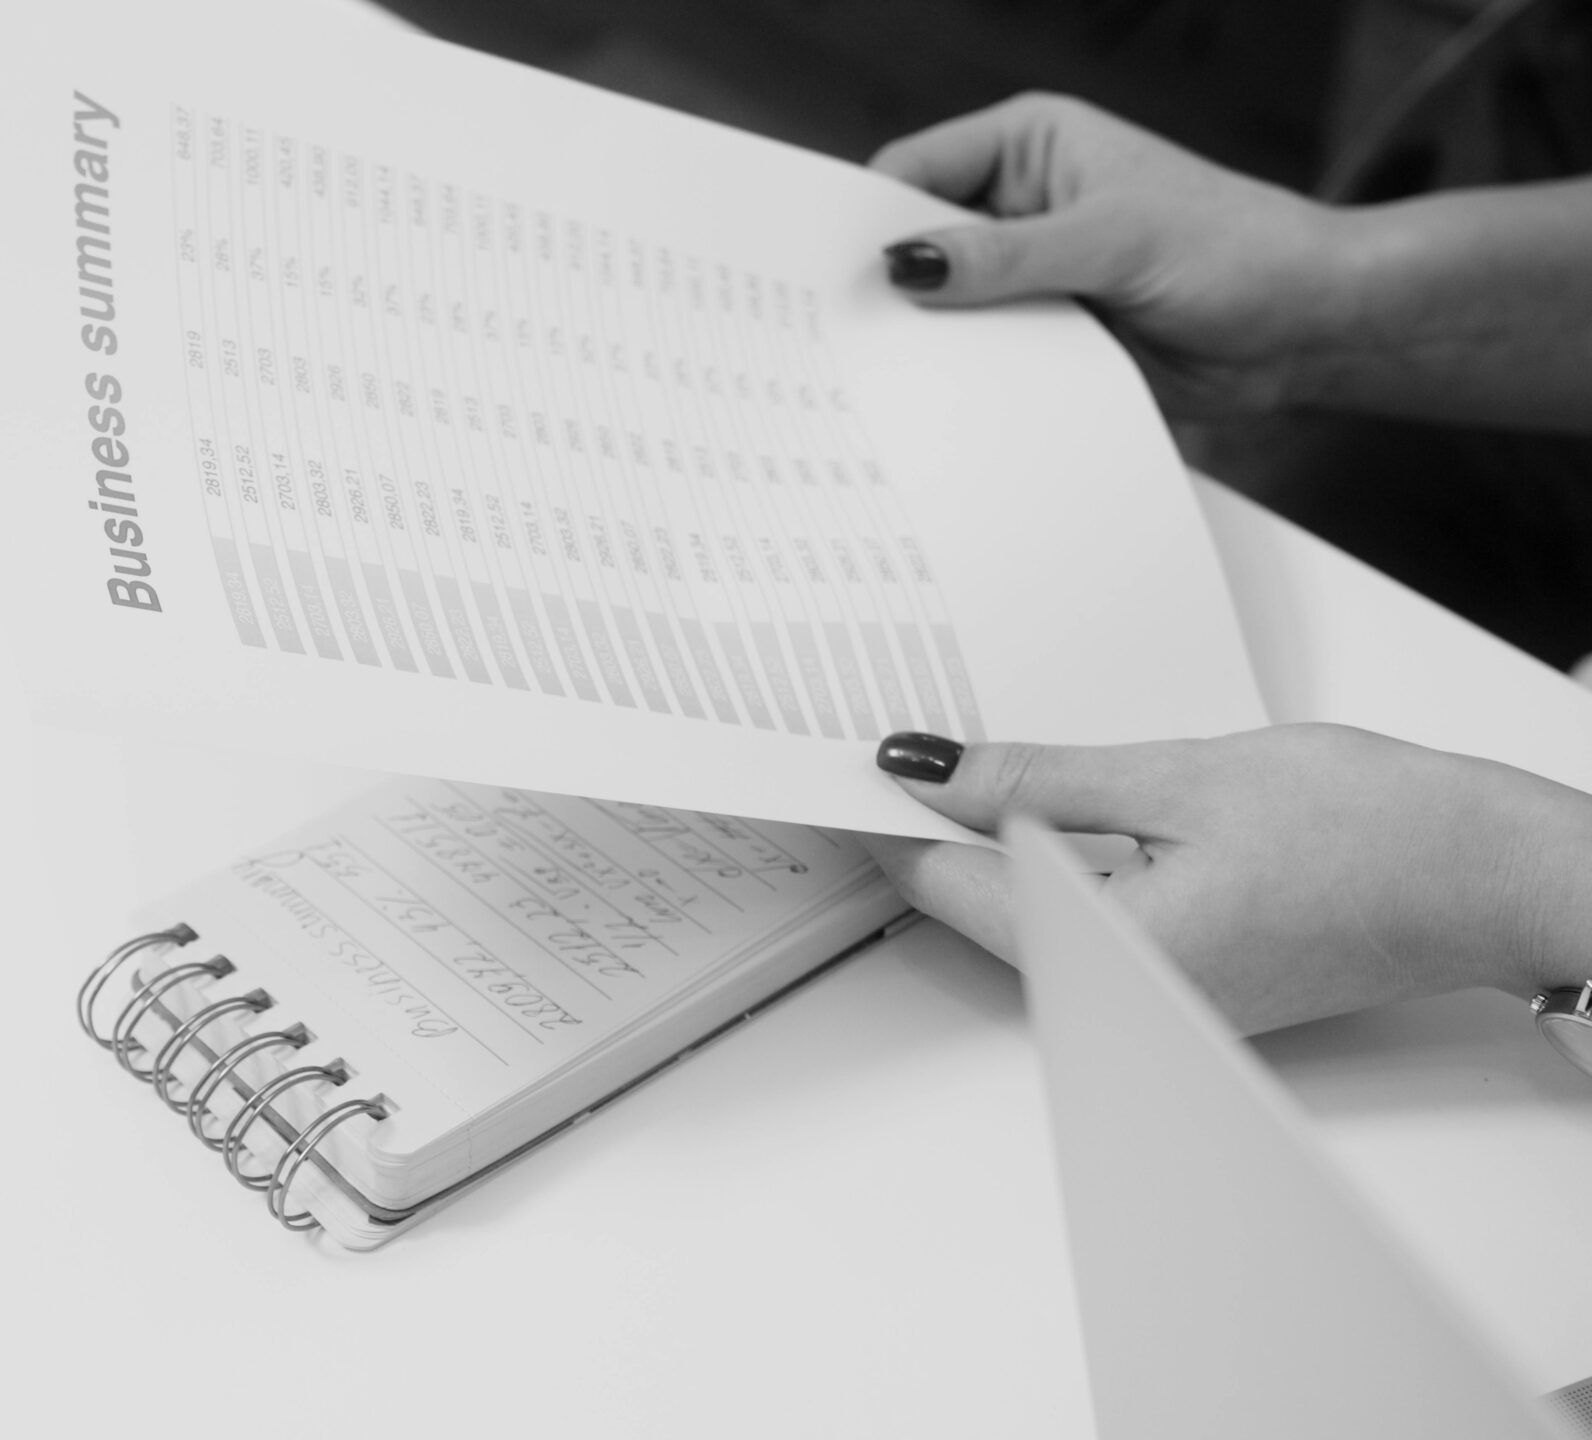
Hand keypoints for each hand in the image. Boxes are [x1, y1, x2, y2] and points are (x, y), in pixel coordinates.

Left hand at [860, 724, 1591, 1033]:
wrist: (1494, 877)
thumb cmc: (1373, 833)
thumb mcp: (1180, 777)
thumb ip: (1040, 780)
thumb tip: (929, 772)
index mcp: (1104, 955)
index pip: (941, 887)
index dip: (874, 822)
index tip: (821, 769)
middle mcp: (1118, 999)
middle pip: (971, 907)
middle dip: (917, 830)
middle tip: (869, 747)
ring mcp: (1150, 996)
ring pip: (1021, 912)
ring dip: (976, 844)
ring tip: (938, 762)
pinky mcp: (1183, 976)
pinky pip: (1078, 917)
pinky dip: (1041, 860)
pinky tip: (1029, 805)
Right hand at [869, 94, 1348, 415]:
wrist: (1311, 325)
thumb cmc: (1237, 249)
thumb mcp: (1112, 241)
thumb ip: (1005, 256)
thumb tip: (906, 263)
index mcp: (1026, 148)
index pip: (911, 172)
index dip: (867, 220)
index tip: (827, 277)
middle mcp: (1019, 208)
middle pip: (918, 245)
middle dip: (890, 289)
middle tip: (842, 340)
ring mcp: (1031, 276)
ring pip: (947, 311)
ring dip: (930, 345)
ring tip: (883, 384)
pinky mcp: (1048, 337)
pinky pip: (986, 360)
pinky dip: (968, 383)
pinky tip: (943, 407)